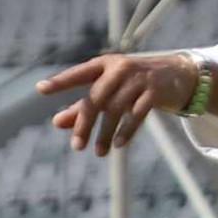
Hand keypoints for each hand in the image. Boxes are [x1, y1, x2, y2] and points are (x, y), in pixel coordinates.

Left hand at [40, 52, 196, 156]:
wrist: (177, 75)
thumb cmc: (134, 84)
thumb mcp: (108, 91)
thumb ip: (83, 106)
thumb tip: (56, 122)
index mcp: (104, 65)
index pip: (79, 74)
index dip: (61, 81)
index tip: (41, 89)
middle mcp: (119, 68)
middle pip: (97, 97)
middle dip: (85, 122)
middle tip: (77, 146)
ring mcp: (138, 78)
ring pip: (116, 108)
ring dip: (105, 132)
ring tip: (98, 152)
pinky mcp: (154, 91)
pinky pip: (138, 113)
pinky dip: (127, 130)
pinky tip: (118, 144)